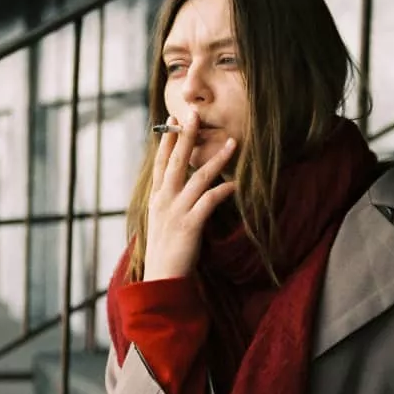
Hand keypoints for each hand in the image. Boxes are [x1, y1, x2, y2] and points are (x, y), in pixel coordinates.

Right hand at [143, 113, 237, 280]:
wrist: (161, 279)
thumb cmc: (164, 251)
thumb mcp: (160, 221)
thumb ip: (167, 201)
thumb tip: (177, 186)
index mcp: (156, 198)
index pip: (160, 162)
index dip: (166, 140)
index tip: (173, 119)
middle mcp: (164, 200)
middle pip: (176, 161)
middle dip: (186, 136)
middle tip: (195, 113)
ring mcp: (176, 211)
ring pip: (197, 177)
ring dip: (216, 158)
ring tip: (232, 143)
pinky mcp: (190, 225)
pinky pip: (210, 201)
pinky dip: (224, 190)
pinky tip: (237, 182)